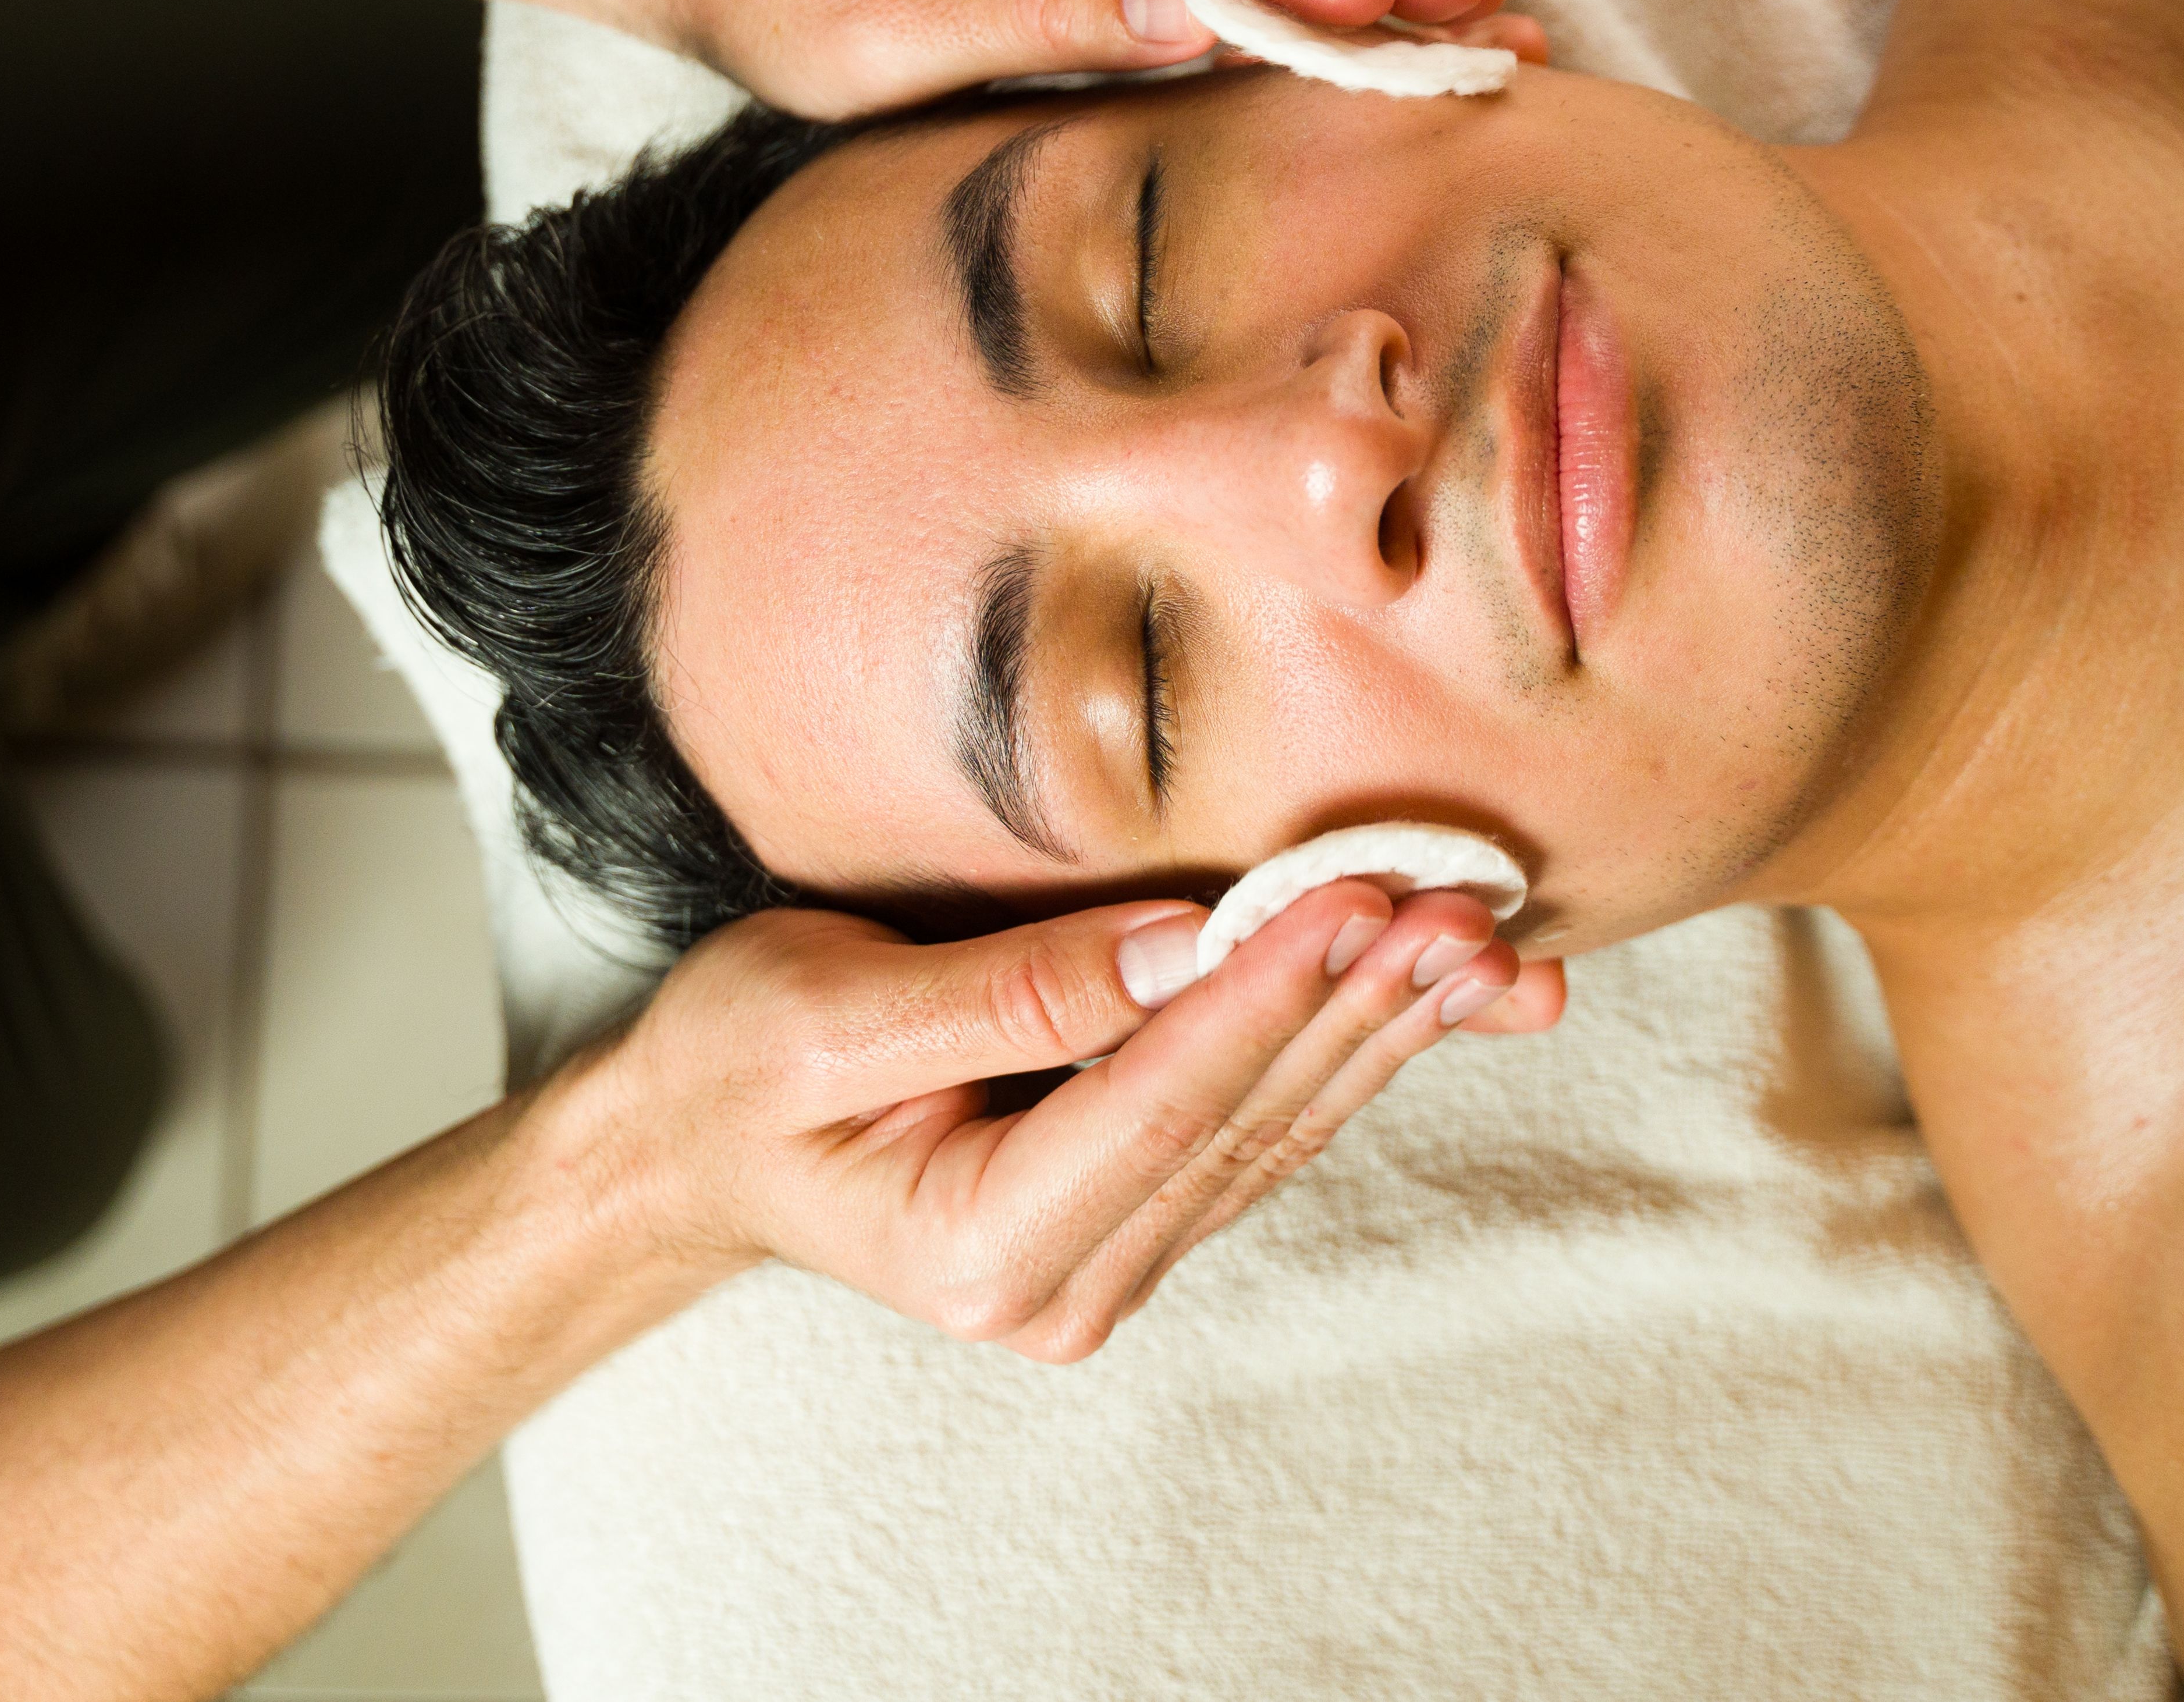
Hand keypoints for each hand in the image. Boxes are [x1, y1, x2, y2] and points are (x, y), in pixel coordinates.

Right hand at [567, 882, 1565, 1360]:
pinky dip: (1346, 1046)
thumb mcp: (829, 1014)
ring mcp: (1107, 1266)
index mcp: (979, 1247)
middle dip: (1368, 1009)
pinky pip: (1260, 1126)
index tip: (1363, 896)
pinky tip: (1430, 989)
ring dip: (1387, 1030)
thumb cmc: (735, 1072)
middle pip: (1247, 1123)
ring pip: (1277, 1129)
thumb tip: (1171, 942)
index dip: (1266, 992)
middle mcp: (1061, 1287)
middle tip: (1473, 911)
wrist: (694, 1151)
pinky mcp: (1133, 1221)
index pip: (1163, 1101)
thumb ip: (1008, 991)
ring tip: (1489, 942)